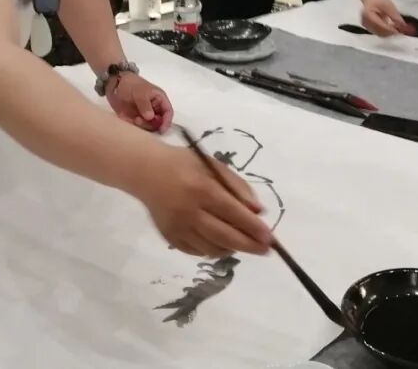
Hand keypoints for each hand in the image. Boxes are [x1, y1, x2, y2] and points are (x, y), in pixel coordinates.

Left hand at [106, 72, 173, 132]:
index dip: (167, 122)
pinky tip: (125, 117)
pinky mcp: (135, 118)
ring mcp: (144, 114)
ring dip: (141, 125)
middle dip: (150, 124)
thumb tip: (150, 117)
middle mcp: (154, 108)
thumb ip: (145, 104)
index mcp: (159, 99)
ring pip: (148, 125)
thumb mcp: (140, 92)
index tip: (161, 130)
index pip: (168, 112)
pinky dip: (132, 124)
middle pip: (158, 122)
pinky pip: (137, 126)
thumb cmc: (131, 84)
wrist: (114, 85)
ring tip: (132, 119)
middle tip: (139, 121)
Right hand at [136, 144, 271, 256]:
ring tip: (242, 242)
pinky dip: (213, 250)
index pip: (234, 214)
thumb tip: (258, 212)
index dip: (254, 228)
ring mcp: (178, 228)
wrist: (146, 172)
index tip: (270, 238)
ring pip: (213, 249)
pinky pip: (198, 252)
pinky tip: (221, 242)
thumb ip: (237, 186)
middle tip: (266, 250)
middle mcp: (190, 212)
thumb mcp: (213, 166)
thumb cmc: (185, 165)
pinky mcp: (170, 238)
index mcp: (202, 189)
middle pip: (225, 236)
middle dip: (249, 245)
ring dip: (232, 248)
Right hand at [360, 0, 411, 36]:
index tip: (400, 31)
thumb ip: (394, 16)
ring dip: (389, 33)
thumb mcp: (388, 5)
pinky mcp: (369, 29)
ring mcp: (366, 26)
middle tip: (401, 30)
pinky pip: (379, 34)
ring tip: (398, 28)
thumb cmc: (379, 0)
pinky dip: (387, 33)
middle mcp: (365, 22)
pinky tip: (392, 28)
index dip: (390, 29)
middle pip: (380, 32)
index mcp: (368, 14)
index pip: (380, 25)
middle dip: (391, 32)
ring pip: (380, 34)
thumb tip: (403, 25)